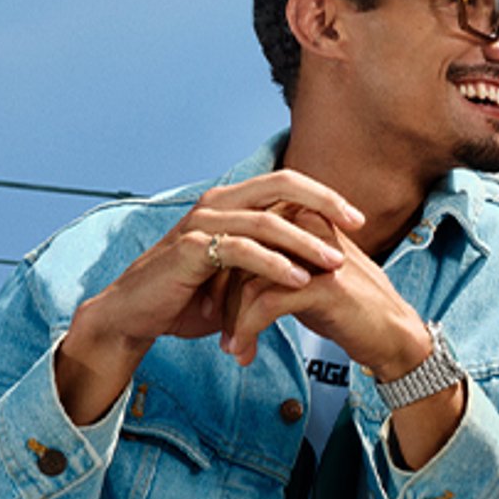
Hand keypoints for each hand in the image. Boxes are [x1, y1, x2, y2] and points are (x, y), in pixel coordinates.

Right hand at [56, 172, 365, 422]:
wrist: (140, 315)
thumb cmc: (193, 295)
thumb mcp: (241, 275)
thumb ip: (274, 260)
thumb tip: (323, 262)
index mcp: (232, 202)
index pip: (284, 183)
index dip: (323, 195)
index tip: (358, 219)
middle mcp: (217, 203)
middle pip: (280, 186)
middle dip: (324, 203)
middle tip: (358, 225)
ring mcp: (202, 223)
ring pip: (265, 221)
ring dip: (304, 243)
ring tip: (335, 263)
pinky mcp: (191, 249)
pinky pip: (241, 251)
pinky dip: (274, 265)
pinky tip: (299, 280)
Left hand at [218, 210, 425, 376]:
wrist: (394, 337)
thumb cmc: (350, 310)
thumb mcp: (309, 275)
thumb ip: (277, 261)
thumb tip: (231, 267)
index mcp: (305, 218)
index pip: (245, 235)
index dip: (221, 269)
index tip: (211, 302)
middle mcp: (310, 229)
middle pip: (241, 255)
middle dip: (219, 295)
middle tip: (210, 324)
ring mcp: (317, 256)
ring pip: (248, 281)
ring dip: (231, 319)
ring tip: (229, 347)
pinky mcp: (323, 287)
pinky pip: (265, 304)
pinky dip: (247, 330)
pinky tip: (243, 350)